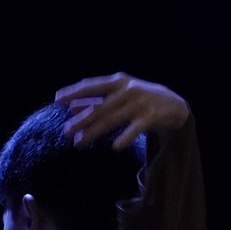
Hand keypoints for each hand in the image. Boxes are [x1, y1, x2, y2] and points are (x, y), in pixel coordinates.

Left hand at [53, 72, 189, 149]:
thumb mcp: (119, 96)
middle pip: (99, 106)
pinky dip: (125, 138)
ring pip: (112, 119)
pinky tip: (115, 148)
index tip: (57, 99)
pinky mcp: (150, 117)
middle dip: (81, 119)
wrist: (173, 105)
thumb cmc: (140, 100)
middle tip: (65, 131)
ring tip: (79, 143)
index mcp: (118, 82)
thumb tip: (71, 107)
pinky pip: (134, 129)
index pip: (91, 85)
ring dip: (94, 132)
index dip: (74, 92)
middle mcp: (127, 90)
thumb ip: (97, 101)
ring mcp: (139, 103)